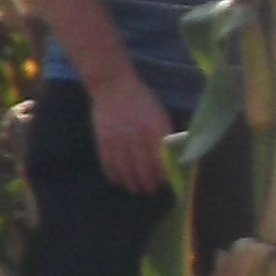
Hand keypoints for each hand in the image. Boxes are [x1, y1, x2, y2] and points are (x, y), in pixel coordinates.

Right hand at [88, 72, 173, 197]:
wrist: (113, 85)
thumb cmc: (141, 100)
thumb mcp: (159, 115)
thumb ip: (165, 136)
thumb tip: (172, 157)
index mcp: (156, 129)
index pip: (162, 159)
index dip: (163, 175)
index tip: (164, 182)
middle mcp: (138, 136)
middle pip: (143, 168)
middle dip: (147, 182)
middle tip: (149, 189)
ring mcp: (119, 138)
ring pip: (126, 168)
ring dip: (131, 182)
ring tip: (134, 188)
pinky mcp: (104, 139)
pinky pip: (108, 162)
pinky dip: (113, 173)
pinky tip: (117, 180)